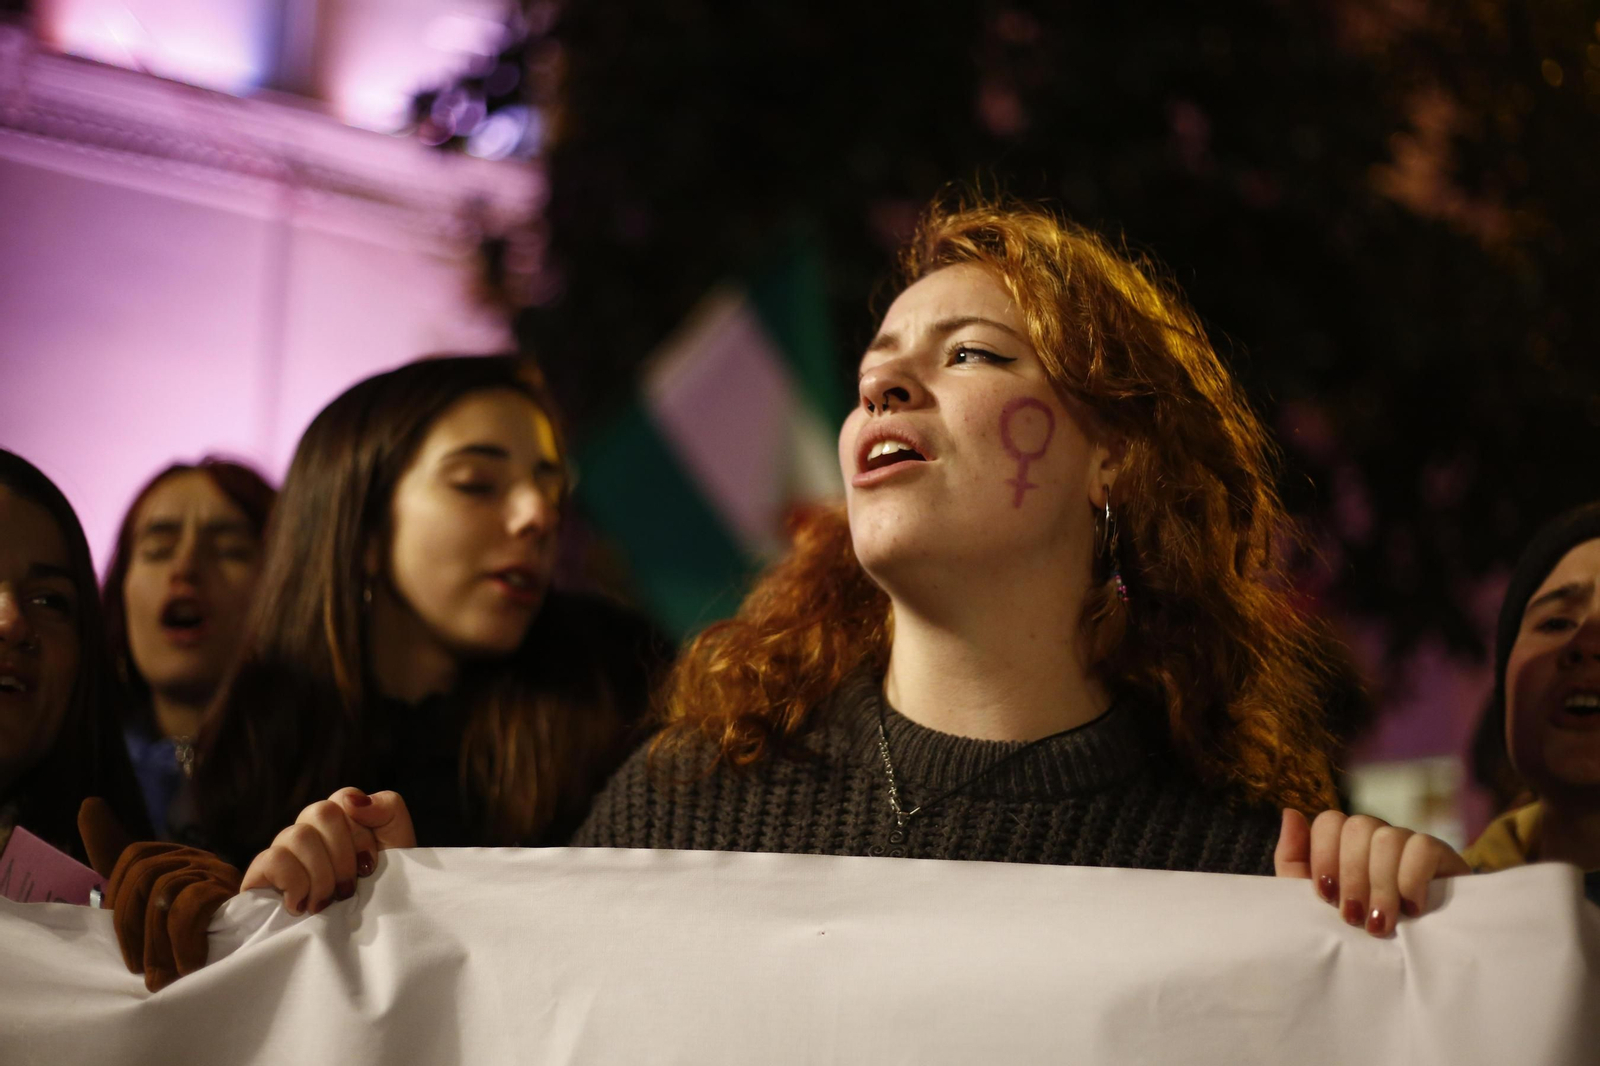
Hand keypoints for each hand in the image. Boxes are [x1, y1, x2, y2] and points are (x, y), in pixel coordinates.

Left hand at [81, 797, 240, 992]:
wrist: (239, 965)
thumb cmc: (187, 944)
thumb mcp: (146, 912)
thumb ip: (119, 866)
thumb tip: (89, 803)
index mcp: (175, 860)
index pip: (134, 856)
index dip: (118, 896)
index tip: (119, 926)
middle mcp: (197, 859)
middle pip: (144, 874)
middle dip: (131, 927)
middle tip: (140, 969)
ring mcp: (218, 872)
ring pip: (164, 890)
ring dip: (157, 943)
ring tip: (163, 976)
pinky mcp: (233, 892)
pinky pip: (189, 906)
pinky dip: (181, 941)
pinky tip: (188, 965)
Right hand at [239, 789, 414, 915]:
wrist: (368, 941)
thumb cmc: (382, 891)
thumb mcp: (398, 844)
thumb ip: (386, 807)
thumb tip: (352, 801)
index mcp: (339, 820)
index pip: (343, 798)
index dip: (361, 834)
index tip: (370, 866)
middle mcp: (309, 830)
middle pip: (319, 811)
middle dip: (342, 855)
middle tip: (349, 888)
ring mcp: (283, 851)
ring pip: (297, 835)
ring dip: (321, 875)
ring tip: (327, 902)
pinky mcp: (260, 875)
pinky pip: (273, 858)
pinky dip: (295, 883)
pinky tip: (302, 904)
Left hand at [1275, 809, 1469, 936]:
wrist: (1405, 972)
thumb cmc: (1352, 938)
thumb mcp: (1312, 903)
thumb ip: (1293, 859)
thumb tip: (1290, 812)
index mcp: (1345, 845)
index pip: (1329, 822)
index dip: (1324, 856)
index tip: (1327, 896)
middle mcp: (1377, 838)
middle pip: (1357, 826)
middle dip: (1352, 876)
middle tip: (1354, 917)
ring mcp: (1410, 845)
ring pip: (1388, 837)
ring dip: (1380, 885)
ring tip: (1380, 923)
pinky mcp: (1442, 858)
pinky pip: (1423, 847)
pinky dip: (1411, 879)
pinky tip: (1412, 908)